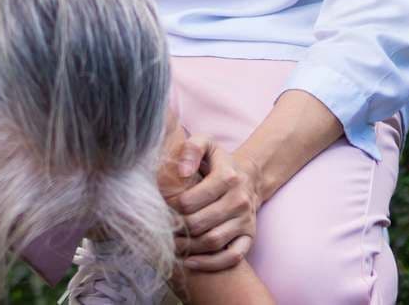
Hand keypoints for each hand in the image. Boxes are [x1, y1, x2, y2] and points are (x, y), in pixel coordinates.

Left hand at [169, 141, 261, 272]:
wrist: (249, 177)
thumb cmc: (218, 162)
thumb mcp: (206, 144)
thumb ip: (192, 148)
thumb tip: (182, 171)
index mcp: (227, 177)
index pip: (191, 200)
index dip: (171, 207)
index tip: (159, 208)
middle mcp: (239, 200)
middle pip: (200, 223)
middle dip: (176, 228)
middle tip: (160, 229)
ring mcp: (245, 221)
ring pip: (213, 241)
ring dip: (188, 247)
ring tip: (170, 244)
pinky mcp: (249, 237)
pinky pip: (232, 257)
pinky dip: (210, 264)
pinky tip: (190, 262)